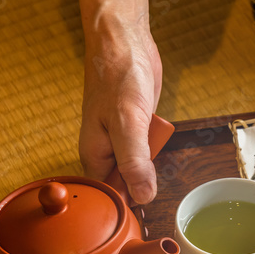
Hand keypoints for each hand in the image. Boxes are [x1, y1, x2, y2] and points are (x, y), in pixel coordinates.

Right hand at [80, 23, 161, 203]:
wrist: (124, 43)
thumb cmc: (118, 77)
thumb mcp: (128, 123)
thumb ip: (134, 161)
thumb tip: (143, 196)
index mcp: (95, 156)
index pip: (108, 198)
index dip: (127, 206)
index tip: (147, 210)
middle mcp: (105, 152)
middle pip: (126, 185)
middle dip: (144, 184)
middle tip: (157, 173)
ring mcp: (121, 140)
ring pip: (139, 167)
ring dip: (153, 163)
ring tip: (157, 144)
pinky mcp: (135, 130)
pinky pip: (147, 149)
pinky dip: (156, 145)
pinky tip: (160, 137)